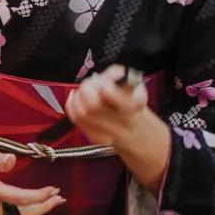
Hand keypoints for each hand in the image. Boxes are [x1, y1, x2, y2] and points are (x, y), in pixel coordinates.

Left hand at [66, 65, 170, 189]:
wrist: (143, 141)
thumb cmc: (137, 112)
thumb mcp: (138, 95)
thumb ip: (125, 84)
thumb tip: (112, 73)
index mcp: (134, 110)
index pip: (111, 97)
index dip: (102, 86)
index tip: (103, 81)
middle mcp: (121, 124)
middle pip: (92, 104)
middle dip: (86, 90)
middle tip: (89, 85)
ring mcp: (108, 134)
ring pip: (83, 113)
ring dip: (78, 98)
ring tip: (82, 91)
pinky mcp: (97, 138)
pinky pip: (79, 123)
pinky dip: (72, 109)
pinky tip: (73, 100)